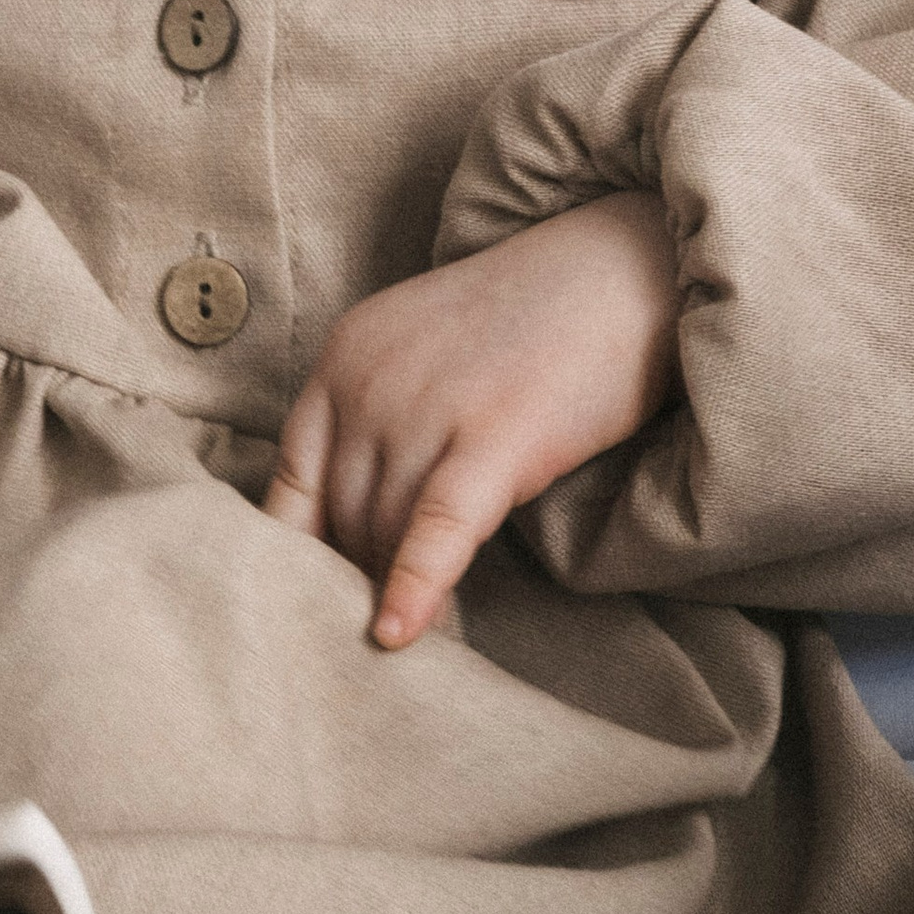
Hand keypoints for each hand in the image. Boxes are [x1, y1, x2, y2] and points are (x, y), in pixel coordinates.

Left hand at [264, 193, 678, 648]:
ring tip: (400, 646)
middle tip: (370, 633)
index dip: (296, 552)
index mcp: (343, 356)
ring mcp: (426, 408)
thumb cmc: (533, 318)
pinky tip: (400, 635)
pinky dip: (415, 587)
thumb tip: (358, 520)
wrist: (624, 267)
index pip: (289, 480)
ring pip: (383, 531)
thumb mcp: (425, 351)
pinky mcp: (494, 439)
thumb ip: (379, 415)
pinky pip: (437, 530)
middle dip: (356, 577)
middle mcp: (367, 382)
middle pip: (339, 515)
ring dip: (389, 591)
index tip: (305, 602)